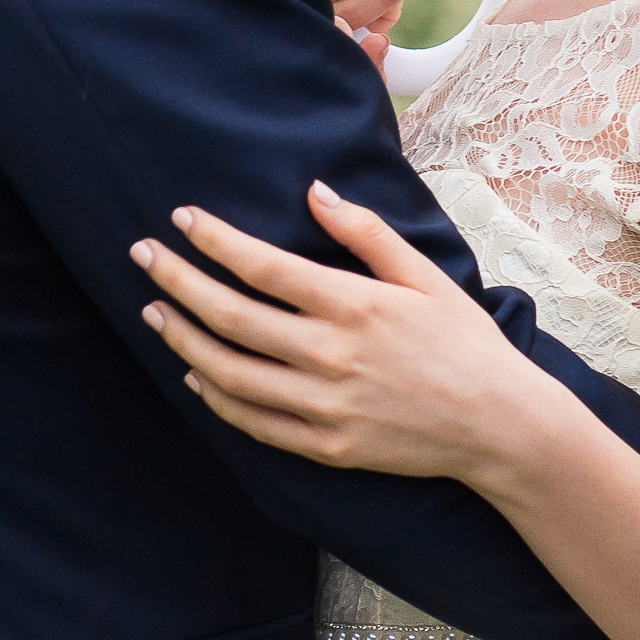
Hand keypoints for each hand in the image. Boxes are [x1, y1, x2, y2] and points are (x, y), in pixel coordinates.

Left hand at [131, 184, 555, 482]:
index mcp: (354, 305)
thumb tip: (314, 191)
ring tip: (154, 314)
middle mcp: (331, 357)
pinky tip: (195, 373)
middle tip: (141, 256)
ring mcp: (325, 407)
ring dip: (183, 340)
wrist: (498, 425)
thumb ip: (365, 232)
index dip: (214, 241)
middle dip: (177, 283)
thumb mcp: (424, 274)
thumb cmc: (463, 341)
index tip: (180, 219)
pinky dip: (216, 397)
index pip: (262, 266)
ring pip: (230, 373)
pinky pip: (253, 423)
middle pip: (231, 316)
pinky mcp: (326, 447)